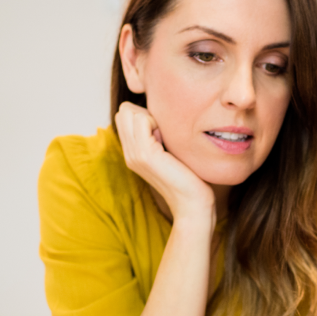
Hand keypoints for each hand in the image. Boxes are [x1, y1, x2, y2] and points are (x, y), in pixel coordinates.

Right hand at [115, 101, 215, 223]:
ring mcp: (134, 154)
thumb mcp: (169, 154)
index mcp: (133, 153)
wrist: (193, 204)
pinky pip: (141, 120)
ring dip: (150, 116)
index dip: (144, 114)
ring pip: (128, 112)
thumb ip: (159, 138)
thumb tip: (160, 118)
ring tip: (164, 137)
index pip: (124, 116)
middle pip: (123, 111)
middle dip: (143, 112)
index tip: (162, 132)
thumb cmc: (190, 179)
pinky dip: (156, 121)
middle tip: (162, 132)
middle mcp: (129, 153)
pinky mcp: (145, 154)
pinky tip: (167, 141)